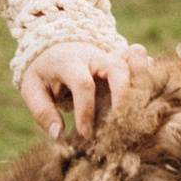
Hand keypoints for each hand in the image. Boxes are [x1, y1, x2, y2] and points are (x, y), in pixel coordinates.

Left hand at [14, 36, 146, 142]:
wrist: (55, 46)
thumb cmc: (44, 72)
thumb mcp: (32, 88)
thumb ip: (42, 111)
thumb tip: (59, 135)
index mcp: (68, 61)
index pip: (83, 84)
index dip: (86, 110)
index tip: (86, 134)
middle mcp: (94, 55)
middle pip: (117, 69)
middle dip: (122, 97)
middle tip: (119, 125)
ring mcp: (111, 56)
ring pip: (134, 64)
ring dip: (139, 87)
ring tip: (138, 114)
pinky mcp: (122, 62)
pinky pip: (140, 63)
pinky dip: (147, 77)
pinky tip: (149, 98)